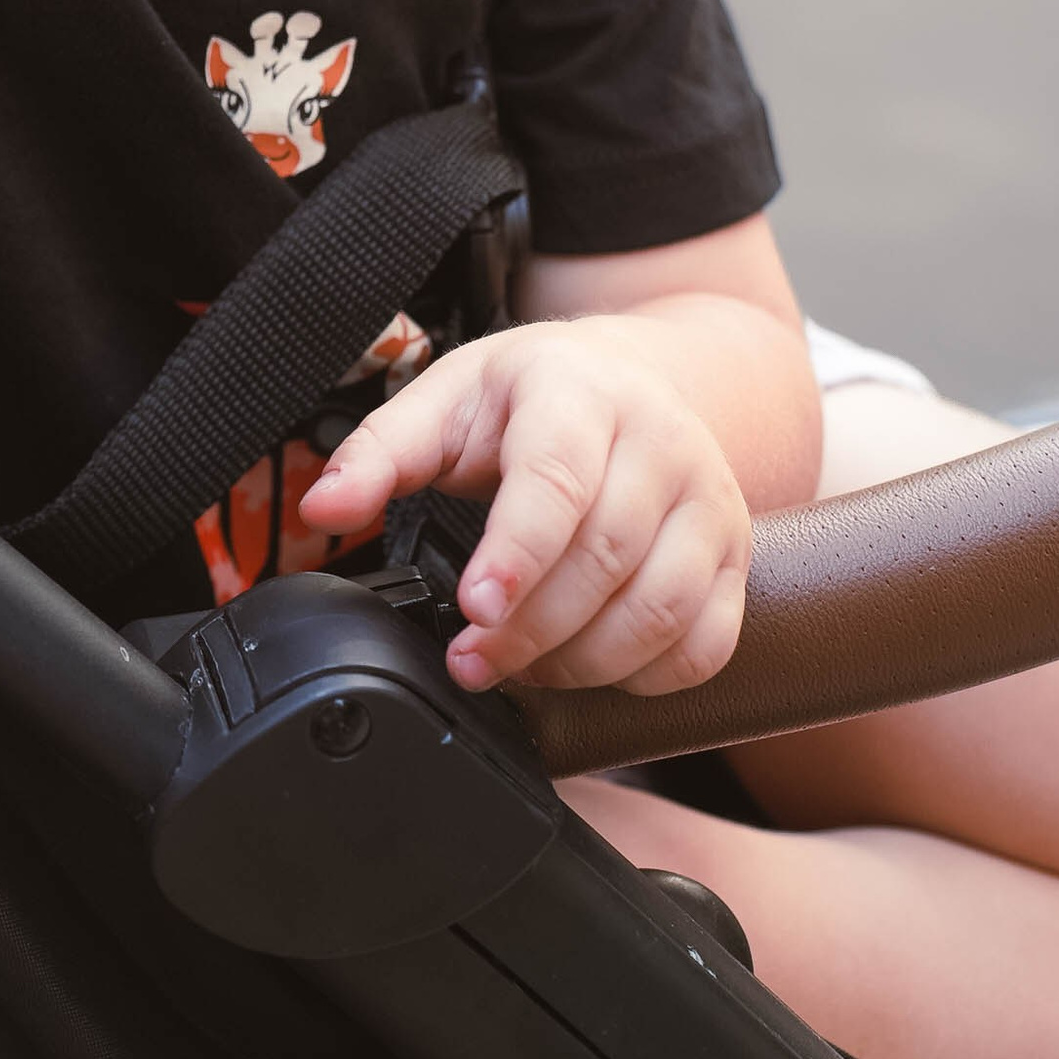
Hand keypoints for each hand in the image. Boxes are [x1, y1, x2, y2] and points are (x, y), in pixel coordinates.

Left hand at [306, 319, 751, 698]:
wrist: (641, 381)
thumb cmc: (535, 396)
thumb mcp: (449, 398)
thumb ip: (380, 453)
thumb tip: (324, 507)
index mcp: (579, 391)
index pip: (558, 478)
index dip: (518, 552)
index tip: (476, 607)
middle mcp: (660, 444)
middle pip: (605, 558)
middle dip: (530, 629)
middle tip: (471, 659)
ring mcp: (709, 503)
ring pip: (660, 610)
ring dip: (582, 662)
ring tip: (522, 666)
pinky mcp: (735, 558)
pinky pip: (706, 644)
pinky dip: (647, 677)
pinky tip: (592, 666)